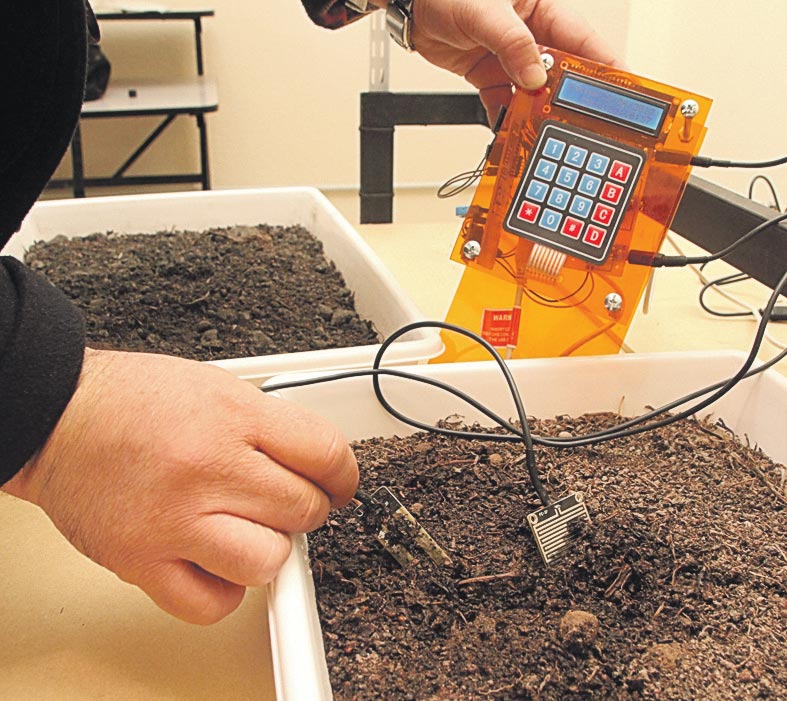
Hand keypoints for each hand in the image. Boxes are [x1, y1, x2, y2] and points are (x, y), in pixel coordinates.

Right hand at [3, 348, 357, 623]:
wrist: (59, 416)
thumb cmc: (134, 400)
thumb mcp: (218, 387)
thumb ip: (271, 426)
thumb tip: (318, 465)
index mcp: (232, 415)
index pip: (326, 453)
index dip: (344, 474)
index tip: (339, 484)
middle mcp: (207, 467)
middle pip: (303, 509)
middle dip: (306, 507)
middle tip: (286, 500)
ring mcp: (175, 519)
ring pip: (268, 561)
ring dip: (270, 549)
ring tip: (250, 528)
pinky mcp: (143, 560)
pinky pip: (213, 602)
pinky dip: (226, 589)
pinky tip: (218, 562)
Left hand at [410, 0, 621, 121]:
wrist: (411, 4)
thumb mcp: (485, 12)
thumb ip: (512, 44)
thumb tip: (534, 77)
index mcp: (542, 9)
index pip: (582, 40)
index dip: (605, 66)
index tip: (623, 88)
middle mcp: (530, 35)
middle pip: (561, 71)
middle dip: (568, 97)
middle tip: (580, 120)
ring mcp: (510, 57)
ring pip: (532, 91)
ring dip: (536, 111)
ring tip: (542, 129)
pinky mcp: (489, 74)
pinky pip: (504, 100)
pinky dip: (506, 117)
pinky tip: (511, 130)